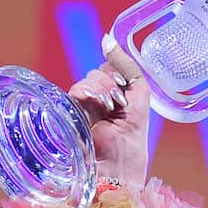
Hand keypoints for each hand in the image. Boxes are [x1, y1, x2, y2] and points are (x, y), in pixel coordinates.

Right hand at [67, 34, 150, 186]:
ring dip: (103, 91)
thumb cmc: (131, 142)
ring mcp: (82, 107)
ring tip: (109, 110)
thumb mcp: (139, 100)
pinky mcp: (69, 114)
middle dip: (112, 84)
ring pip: (90, 80)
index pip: (112, 69)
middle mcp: (97, 101)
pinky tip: (97, 107)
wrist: (117, 169)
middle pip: (102, 72)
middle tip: (118, 104)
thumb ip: (129, 70)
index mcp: (115, 98)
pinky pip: (76, 91)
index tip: (125, 89)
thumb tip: (108, 39)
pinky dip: (88, 94)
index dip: (118, 72)